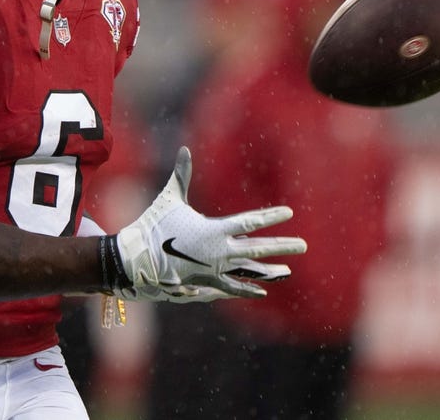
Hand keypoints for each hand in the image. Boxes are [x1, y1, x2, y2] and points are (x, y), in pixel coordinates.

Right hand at [107, 147, 305, 300]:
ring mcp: (214, 269)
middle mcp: (219, 251)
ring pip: (248, 271)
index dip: (270, 216)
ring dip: (269, 271)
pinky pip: (231, 287)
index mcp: (214, 229)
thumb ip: (181, 174)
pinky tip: (261, 291)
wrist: (136, 259)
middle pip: (257, 248)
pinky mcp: (205, 283)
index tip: (289, 213)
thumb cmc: (154, 225)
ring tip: (287, 271)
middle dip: (282, 246)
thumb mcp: (170, 197)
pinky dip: (246, 289)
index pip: (250, 222)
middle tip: (303, 245)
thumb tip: (183, 149)